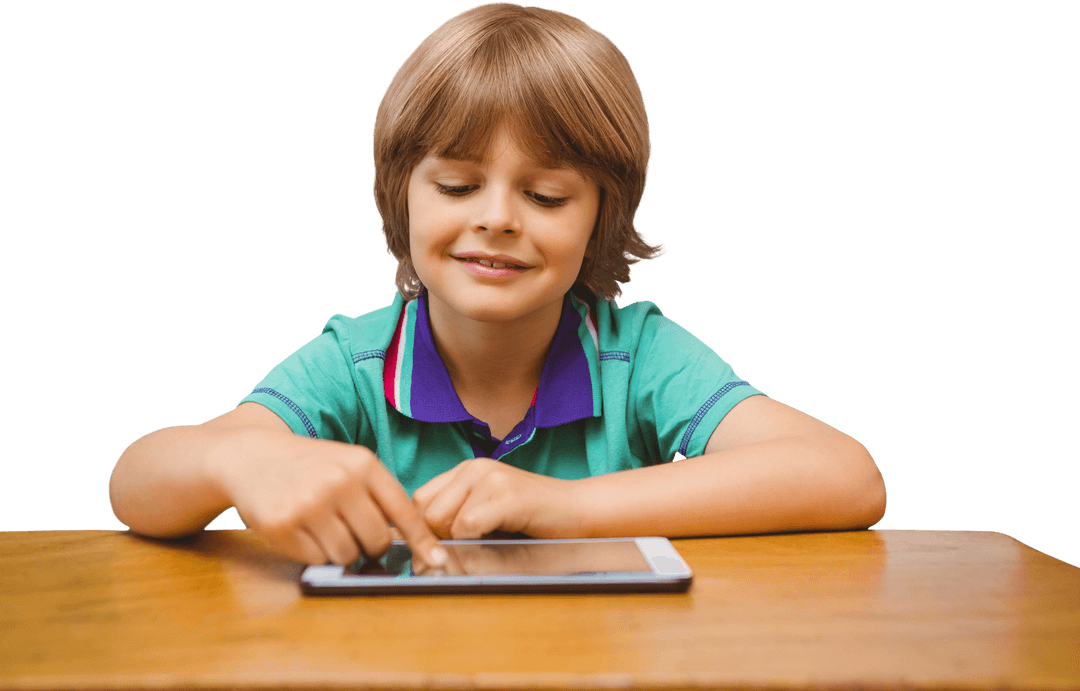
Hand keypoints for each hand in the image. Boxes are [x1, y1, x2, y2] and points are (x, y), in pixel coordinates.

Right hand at [215, 432, 445, 567]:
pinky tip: (303, 531)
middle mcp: (340, 482)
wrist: (250, 456)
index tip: (437, 560)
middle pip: (377, 541)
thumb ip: (378, 495)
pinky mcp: (283, 525)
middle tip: (352, 533)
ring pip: (347, 555)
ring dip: (340, 552)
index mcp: (363, 464)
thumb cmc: (309, 466)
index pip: (403, 512)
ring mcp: (310, 504)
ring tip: (324, 528)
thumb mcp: (348, 465)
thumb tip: (412, 541)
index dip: (422, 541)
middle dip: (369, 546)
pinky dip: (314, 553)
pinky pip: (316, 559)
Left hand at [411, 458, 579, 539]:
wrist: (578, 510)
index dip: (427, 529)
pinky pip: (467, 526)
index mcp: (466, 470)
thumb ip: (455, 520)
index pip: (419, 501)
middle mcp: (474, 468)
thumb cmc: (533, 518)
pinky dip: (475, 542)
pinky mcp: (506, 495)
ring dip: (459, 541)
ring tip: (487, 540)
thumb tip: (420, 551)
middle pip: (426, 513)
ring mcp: (490, 478)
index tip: (447, 546)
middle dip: (440, 538)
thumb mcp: (487, 512)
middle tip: (470, 546)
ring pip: (443, 521)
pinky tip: (497, 539)